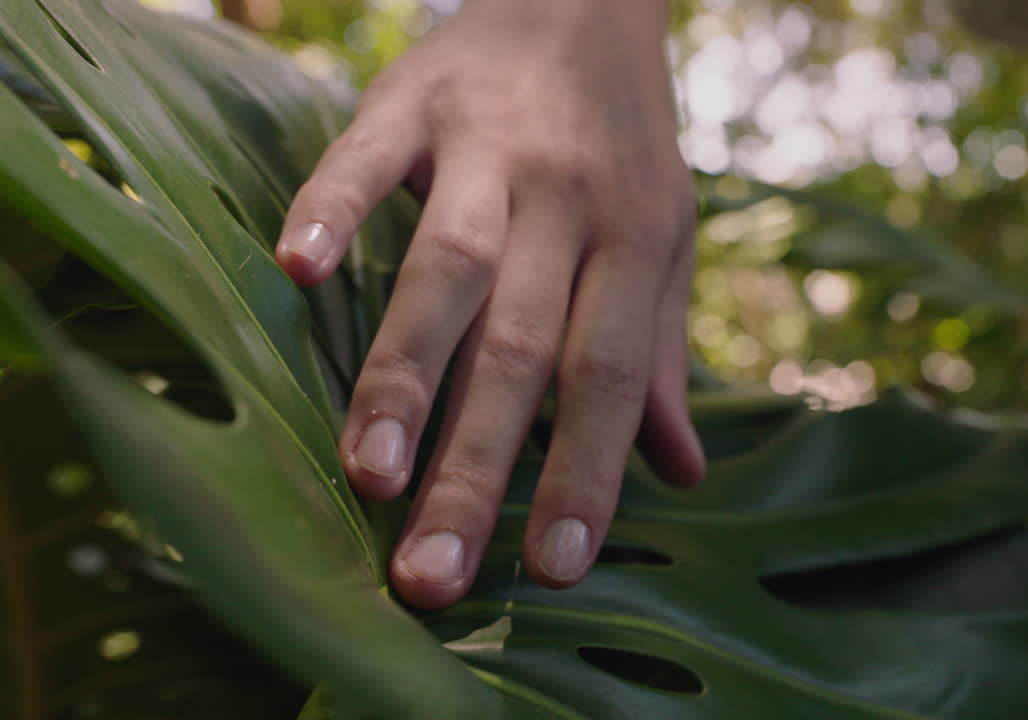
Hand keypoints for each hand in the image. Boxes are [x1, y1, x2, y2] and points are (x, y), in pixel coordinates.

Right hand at [275, 0, 704, 607]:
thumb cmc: (624, 144)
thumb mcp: (664, 240)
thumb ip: (661, 352)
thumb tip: (682, 473)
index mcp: (636, 240)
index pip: (608, 375)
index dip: (583, 472)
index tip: (550, 569)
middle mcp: (566, 197)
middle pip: (519, 345)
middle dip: (476, 465)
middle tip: (432, 572)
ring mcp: (487, 143)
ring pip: (445, 269)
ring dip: (404, 374)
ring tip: (370, 474)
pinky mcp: (409, 97)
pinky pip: (365, 156)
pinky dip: (334, 205)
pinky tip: (298, 269)